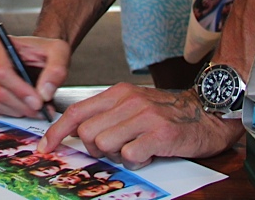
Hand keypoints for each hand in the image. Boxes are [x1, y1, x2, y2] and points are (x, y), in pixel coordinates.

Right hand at [0, 33, 70, 117]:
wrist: (42, 56)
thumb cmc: (45, 51)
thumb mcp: (58, 52)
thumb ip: (56, 69)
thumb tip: (45, 92)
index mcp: (0, 45)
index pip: (2, 71)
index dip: (20, 89)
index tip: (38, 101)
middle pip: (0, 91)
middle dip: (23, 104)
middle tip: (42, 108)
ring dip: (20, 110)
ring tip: (38, 108)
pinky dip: (15, 112)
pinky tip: (29, 107)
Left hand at [40, 84, 243, 165]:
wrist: (207, 113)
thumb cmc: (168, 113)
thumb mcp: (134, 105)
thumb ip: (107, 115)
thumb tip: (77, 133)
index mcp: (118, 93)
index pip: (76, 112)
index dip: (57, 131)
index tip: (46, 147)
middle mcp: (129, 101)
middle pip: (88, 133)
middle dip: (95, 149)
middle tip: (115, 149)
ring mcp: (144, 117)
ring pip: (105, 145)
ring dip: (117, 155)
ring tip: (135, 149)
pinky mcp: (160, 135)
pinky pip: (130, 156)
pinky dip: (136, 161)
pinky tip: (148, 154)